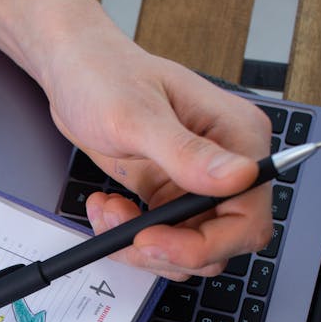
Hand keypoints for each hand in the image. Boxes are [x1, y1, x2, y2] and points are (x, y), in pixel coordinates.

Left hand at [0, 0, 272, 278]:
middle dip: (169, 250)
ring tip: (108, 211)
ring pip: (189, 249)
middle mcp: (227, 164)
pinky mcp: (171, 194)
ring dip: (142, 245)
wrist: (73, 71)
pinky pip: (163, 239)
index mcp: (237, 138)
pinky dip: (129, 237)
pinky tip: (107, 208)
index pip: (247, 218)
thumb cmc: (104, 75)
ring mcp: (199, 182)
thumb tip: (239, 178)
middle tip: (127, 235)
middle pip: (221, 243)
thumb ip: (186, 153)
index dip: (205, 244)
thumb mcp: (138, 116)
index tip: (153, 241)